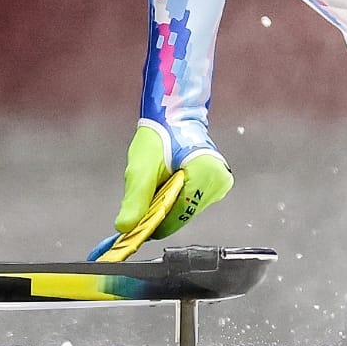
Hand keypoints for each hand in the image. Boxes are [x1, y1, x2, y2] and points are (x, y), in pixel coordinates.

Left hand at [116, 122, 232, 241]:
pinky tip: (168, 185)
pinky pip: (192, 202)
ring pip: (187, 210)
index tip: (135, 228)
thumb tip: (126, 226)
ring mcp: (220, 183)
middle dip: (161, 212)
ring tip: (157, 186)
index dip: (154, 224)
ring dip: (169, 206)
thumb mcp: (141, 167)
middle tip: (144, 200)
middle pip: (183, 215)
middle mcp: (219, 181)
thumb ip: (135, 199)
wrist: (172, 117)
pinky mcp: (217, 183)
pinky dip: (177, 199)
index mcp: (205, 174)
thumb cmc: (160, 135)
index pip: (178, 217)